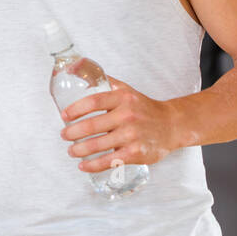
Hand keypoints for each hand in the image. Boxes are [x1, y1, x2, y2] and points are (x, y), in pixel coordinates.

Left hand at [59, 76, 180, 171]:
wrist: (172, 125)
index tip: (64, 116)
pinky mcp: (136, 153)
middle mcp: (128, 115)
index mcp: (123, 98)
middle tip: (64, 135)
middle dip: (72, 132)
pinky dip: (93, 165)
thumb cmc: (144, 108)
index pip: (93, 102)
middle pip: (91, 125)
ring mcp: (132, 135)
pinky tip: (84, 165)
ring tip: (71, 150)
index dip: (74, 109)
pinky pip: (109, 161)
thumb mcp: (126, 90)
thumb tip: (78, 69)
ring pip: (97, 145)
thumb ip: (104, 82)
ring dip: (78, 150)